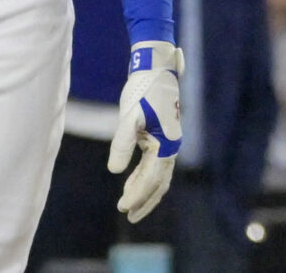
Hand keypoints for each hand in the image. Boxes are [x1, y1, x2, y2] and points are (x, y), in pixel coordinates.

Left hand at [107, 41, 181, 222]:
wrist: (154, 69)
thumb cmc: (142, 90)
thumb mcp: (129, 116)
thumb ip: (122, 143)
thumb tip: (114, 170)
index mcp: (167, 145)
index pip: (151, 179)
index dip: (137, 195)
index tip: (122, 207)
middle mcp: (170, 148)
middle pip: (159, 184)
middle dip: (144, 201)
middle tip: (128, 216)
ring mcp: (167, 143)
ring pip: (158, 176)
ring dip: (144, 191)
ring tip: (127, 205)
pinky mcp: (160, 138)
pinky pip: (153, 165)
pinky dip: (143, 177)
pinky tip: (130, 183)